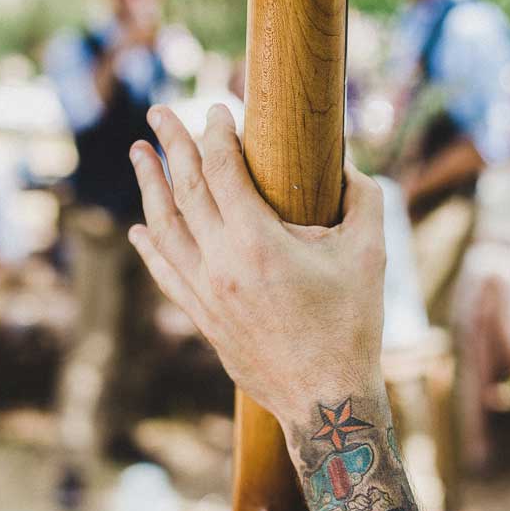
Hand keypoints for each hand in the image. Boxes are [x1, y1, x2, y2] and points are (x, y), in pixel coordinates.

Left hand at [127, 104, 387, 428]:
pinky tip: (138, 229)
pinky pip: (166, 273)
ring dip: (150, 187)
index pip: (222, 171)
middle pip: (186, 191)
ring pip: (165, 229)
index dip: (215, 135)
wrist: (325, 401)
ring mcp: (205, 293)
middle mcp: (220, 265)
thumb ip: (363, 199)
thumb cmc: (352, 325)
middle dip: (171, 145)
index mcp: (257, 243)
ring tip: (138, 153)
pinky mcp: (202, 318)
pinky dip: (150, 246)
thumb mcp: (371, 254)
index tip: (215, 109)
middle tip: (158, 112)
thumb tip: (347, 167)